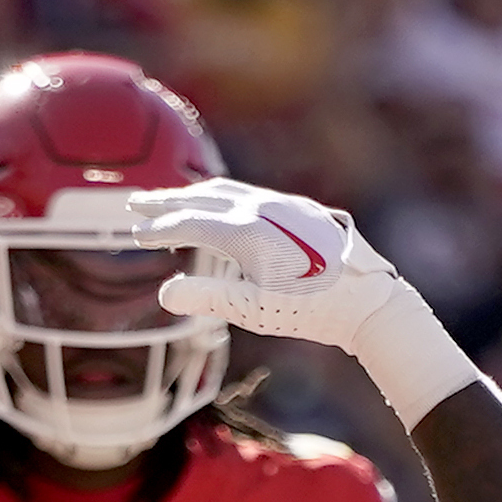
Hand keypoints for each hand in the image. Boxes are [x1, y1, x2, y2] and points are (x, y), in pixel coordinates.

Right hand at [127, 177, 478, 424]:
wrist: (367, 298)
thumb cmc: (310, 309)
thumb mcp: (253, 310)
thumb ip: (207, 298)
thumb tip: (165, 292)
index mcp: (245, 230)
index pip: (189, 222)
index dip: (159, 228)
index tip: (134, 234)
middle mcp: (262, 208)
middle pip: (203, 197)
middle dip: (168, 201)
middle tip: (138, 204)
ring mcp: (284, 205)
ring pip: (229, 191)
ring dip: (197, 195)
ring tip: (175, 203)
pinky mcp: (301, 209)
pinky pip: (251, 195)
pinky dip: (225, 198)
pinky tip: (225, 209)